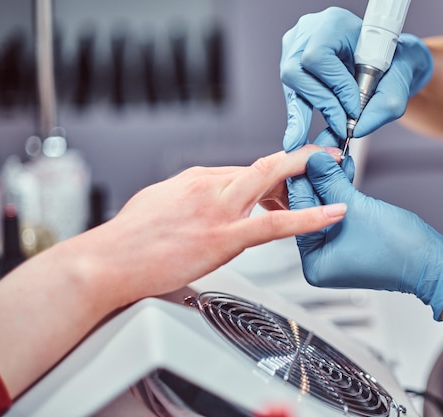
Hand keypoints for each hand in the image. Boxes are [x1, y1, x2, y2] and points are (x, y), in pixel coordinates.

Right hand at [76, 145, 346, 306]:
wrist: (107, 263)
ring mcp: (218, 209)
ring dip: (308, 175)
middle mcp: (209, 186)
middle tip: (327, 156)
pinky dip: (307, 217)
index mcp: (196, 180)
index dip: (274, 174)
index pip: (246, 170)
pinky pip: (273, 224)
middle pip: (264, 164)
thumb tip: (203, 201)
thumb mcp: (160, 204)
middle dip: (300, 159)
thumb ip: (189, 199)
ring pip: (271, 180)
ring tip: (335, 174)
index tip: (292, 176)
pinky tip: (330, 214)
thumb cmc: (129, 241)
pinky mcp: (223, 237)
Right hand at [280, 7, 433, 150]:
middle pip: (296, 72)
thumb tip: (357, 129)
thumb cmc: (392, 66)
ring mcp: (295, 47)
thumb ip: (383, 106)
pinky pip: (291, 94)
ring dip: (308, 112)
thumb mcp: (397, 83)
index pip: (319, 57)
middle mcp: (308, 32)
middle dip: (321, 103)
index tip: (353, 108)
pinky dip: (298, 117)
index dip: (335, 86)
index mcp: (334, 24)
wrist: (389, 64)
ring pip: (292, 85)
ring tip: (324, 133)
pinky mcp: (292, 65)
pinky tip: (298, 137)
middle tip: (340, 126)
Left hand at [287, 152, 442, 319]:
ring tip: (334, 152)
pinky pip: (339, 210)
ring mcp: (336, 251)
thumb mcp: (357, 208)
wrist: (432, 262)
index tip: (305, 153)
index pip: (300, 211)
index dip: (303, 178)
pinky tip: (342, 168)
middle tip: (321, 147)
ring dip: (332, 179)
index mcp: (314, 262)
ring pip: (326, 206)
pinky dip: (342, 191)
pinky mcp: (350, 240)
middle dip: (319, 176)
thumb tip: (314, 161)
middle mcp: (320, 260)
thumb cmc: (399, 249)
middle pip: (311, 208)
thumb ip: (330, 182)